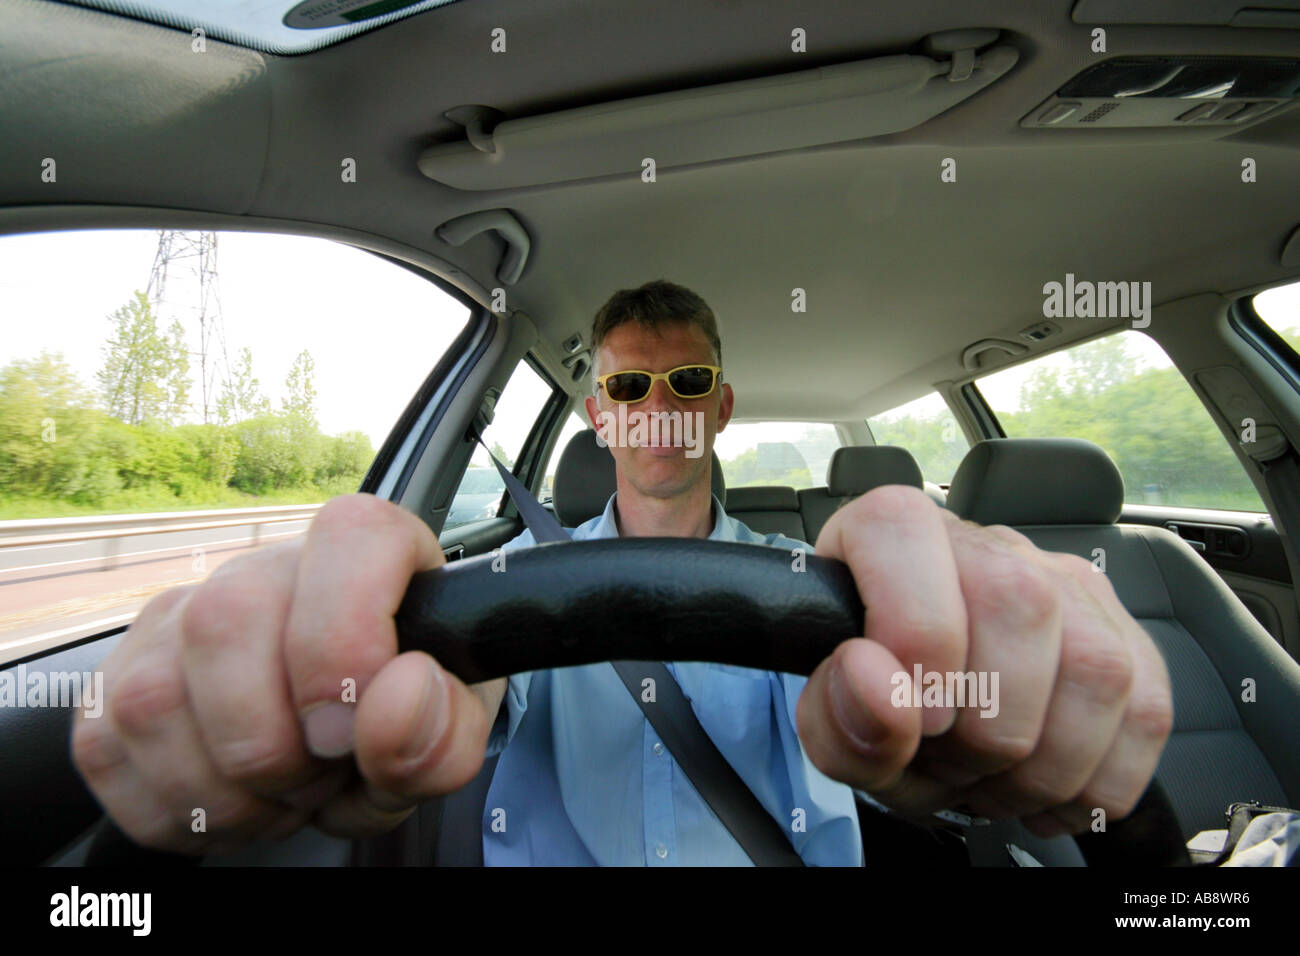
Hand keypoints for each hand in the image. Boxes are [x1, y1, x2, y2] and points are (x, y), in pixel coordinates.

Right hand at [71, 494, 499, 854]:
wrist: (343, 742)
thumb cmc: (398, 717)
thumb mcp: (448, 733)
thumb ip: (444, 724)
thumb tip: (399, 696)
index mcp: (363, 548)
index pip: (349, 536)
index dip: (345, 642)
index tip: (351, 728)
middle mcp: (259, 567)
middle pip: (225, 620)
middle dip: (274, 745)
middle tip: (321, 775)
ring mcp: (174, 618)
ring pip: (152, 700)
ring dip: (227, 792)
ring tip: (284, 794)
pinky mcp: (113, 680)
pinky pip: (109, 753)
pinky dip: (179, 812)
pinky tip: (235, 801)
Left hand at [795, 485, 1173, 837]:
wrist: (922, 718)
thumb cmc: (878, 705)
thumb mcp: (836, 726)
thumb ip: (835, 711)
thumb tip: (874, 681)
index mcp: (893, 533)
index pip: (905, 532)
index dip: (915, 633)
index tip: (915, 714)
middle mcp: (986, 544)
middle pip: (1021, 604)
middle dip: (986, 725)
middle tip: (950, 765)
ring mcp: (1065, 584)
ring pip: (1099, 666)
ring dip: (1045, 765)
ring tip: (994, 784)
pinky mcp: (1124, 637)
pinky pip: (1147, 712)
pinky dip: (1098, 781)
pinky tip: (1045, 794)